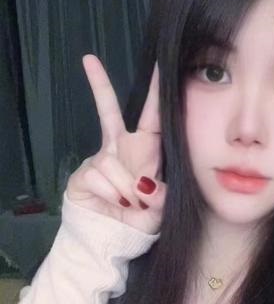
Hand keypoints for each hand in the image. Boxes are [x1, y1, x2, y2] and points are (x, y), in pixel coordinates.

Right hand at [66, 54, 165, 234]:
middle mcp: (120, 149)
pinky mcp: (82, 174)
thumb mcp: (161, 209)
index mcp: (146, 151)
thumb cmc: (138, 222)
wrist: (111, 243)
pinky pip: (99, 176)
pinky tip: (115, 204)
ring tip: (130, 204)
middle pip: (109, 111)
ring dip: (125, 189)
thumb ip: (162, 195)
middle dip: (98, 84)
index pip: (154, 117)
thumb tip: (143, 185)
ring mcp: (99, 159)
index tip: (162, 64)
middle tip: (89, 60)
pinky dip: (112, 195)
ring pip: (112, 163)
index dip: (157, 92)